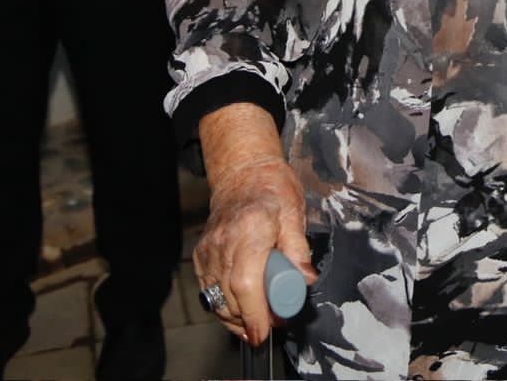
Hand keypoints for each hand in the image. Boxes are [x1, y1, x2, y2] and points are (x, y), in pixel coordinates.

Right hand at [192, 156, 314, 345]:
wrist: (242, 174)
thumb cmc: (271, 190)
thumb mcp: (295, 214)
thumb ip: (299, 249)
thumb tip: (305, 280)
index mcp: (250, 229)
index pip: (246, 283)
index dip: (255, 314)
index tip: (265, 331)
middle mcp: (223, 242)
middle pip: (230, 297)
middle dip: (250, 320)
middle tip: (273, 325)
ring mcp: (208, 250)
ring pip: (215, 299)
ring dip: (236, 318)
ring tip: (258, 321)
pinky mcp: (200, 256)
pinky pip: (208, 291)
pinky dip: (224, 306)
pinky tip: (241, 310)